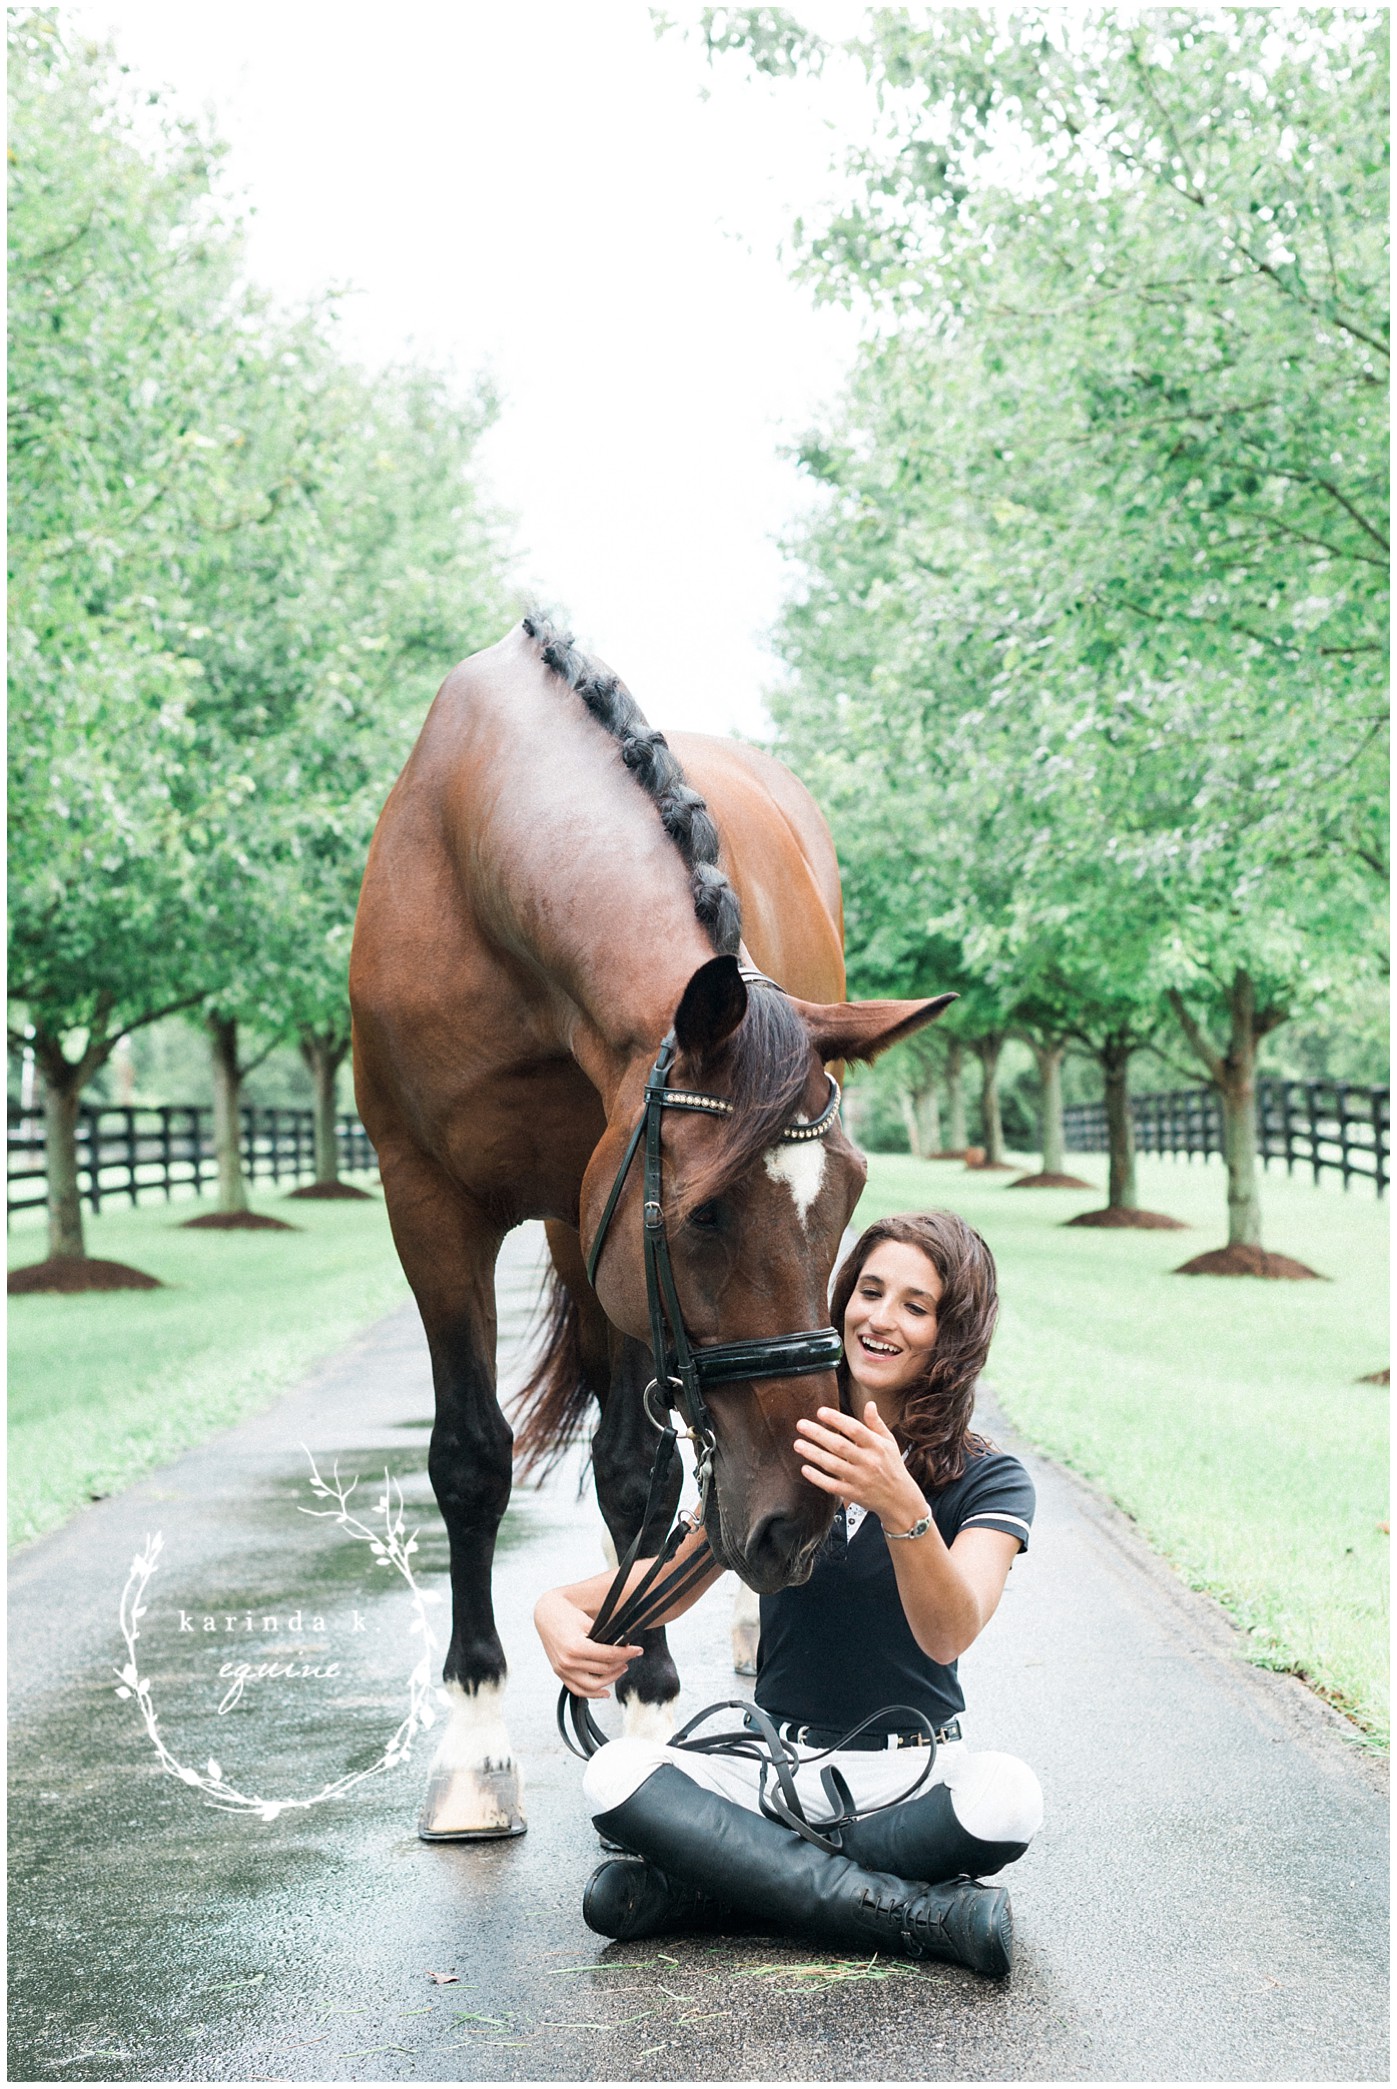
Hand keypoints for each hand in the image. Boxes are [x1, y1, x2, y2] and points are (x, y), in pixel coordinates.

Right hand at [533, 1589, 641, 1699]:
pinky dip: (592, 1694)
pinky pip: (577, 1689)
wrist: (546, 1613)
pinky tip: (605, 1692)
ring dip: (611, 1679)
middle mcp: (568, 1662)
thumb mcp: (587, 1621)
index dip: (626, 1653)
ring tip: (622, 1669)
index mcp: (576, 1647)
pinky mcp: (559, 1673)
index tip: (638, 1650)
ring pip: (592, 1685)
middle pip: (603, 1669)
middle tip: (631, 1656)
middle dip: (621, 1663)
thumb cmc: (567, 1613)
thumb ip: (604, 1636)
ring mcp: (562, 1670)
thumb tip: (624, 1645)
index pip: (608, 1655)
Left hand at [795, 1402, 928, 1530]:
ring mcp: (860, 1479)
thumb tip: (870, 1404)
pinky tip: (805, 1469)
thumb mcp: (889, 1443)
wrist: (901, 1500)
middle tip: (800, 1425)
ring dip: (813, 1454)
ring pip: (833, 1465)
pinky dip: (817, 1478)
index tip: (820, 1411)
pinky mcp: (854, 1494)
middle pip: (840, 1446)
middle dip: (818, 1434)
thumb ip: (876, 1424)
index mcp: (877, 1446)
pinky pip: (832, 1486)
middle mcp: (868, 1462)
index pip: (855, 1429)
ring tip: (797, 1444)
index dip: (837, 1419)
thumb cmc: (893, 1467)